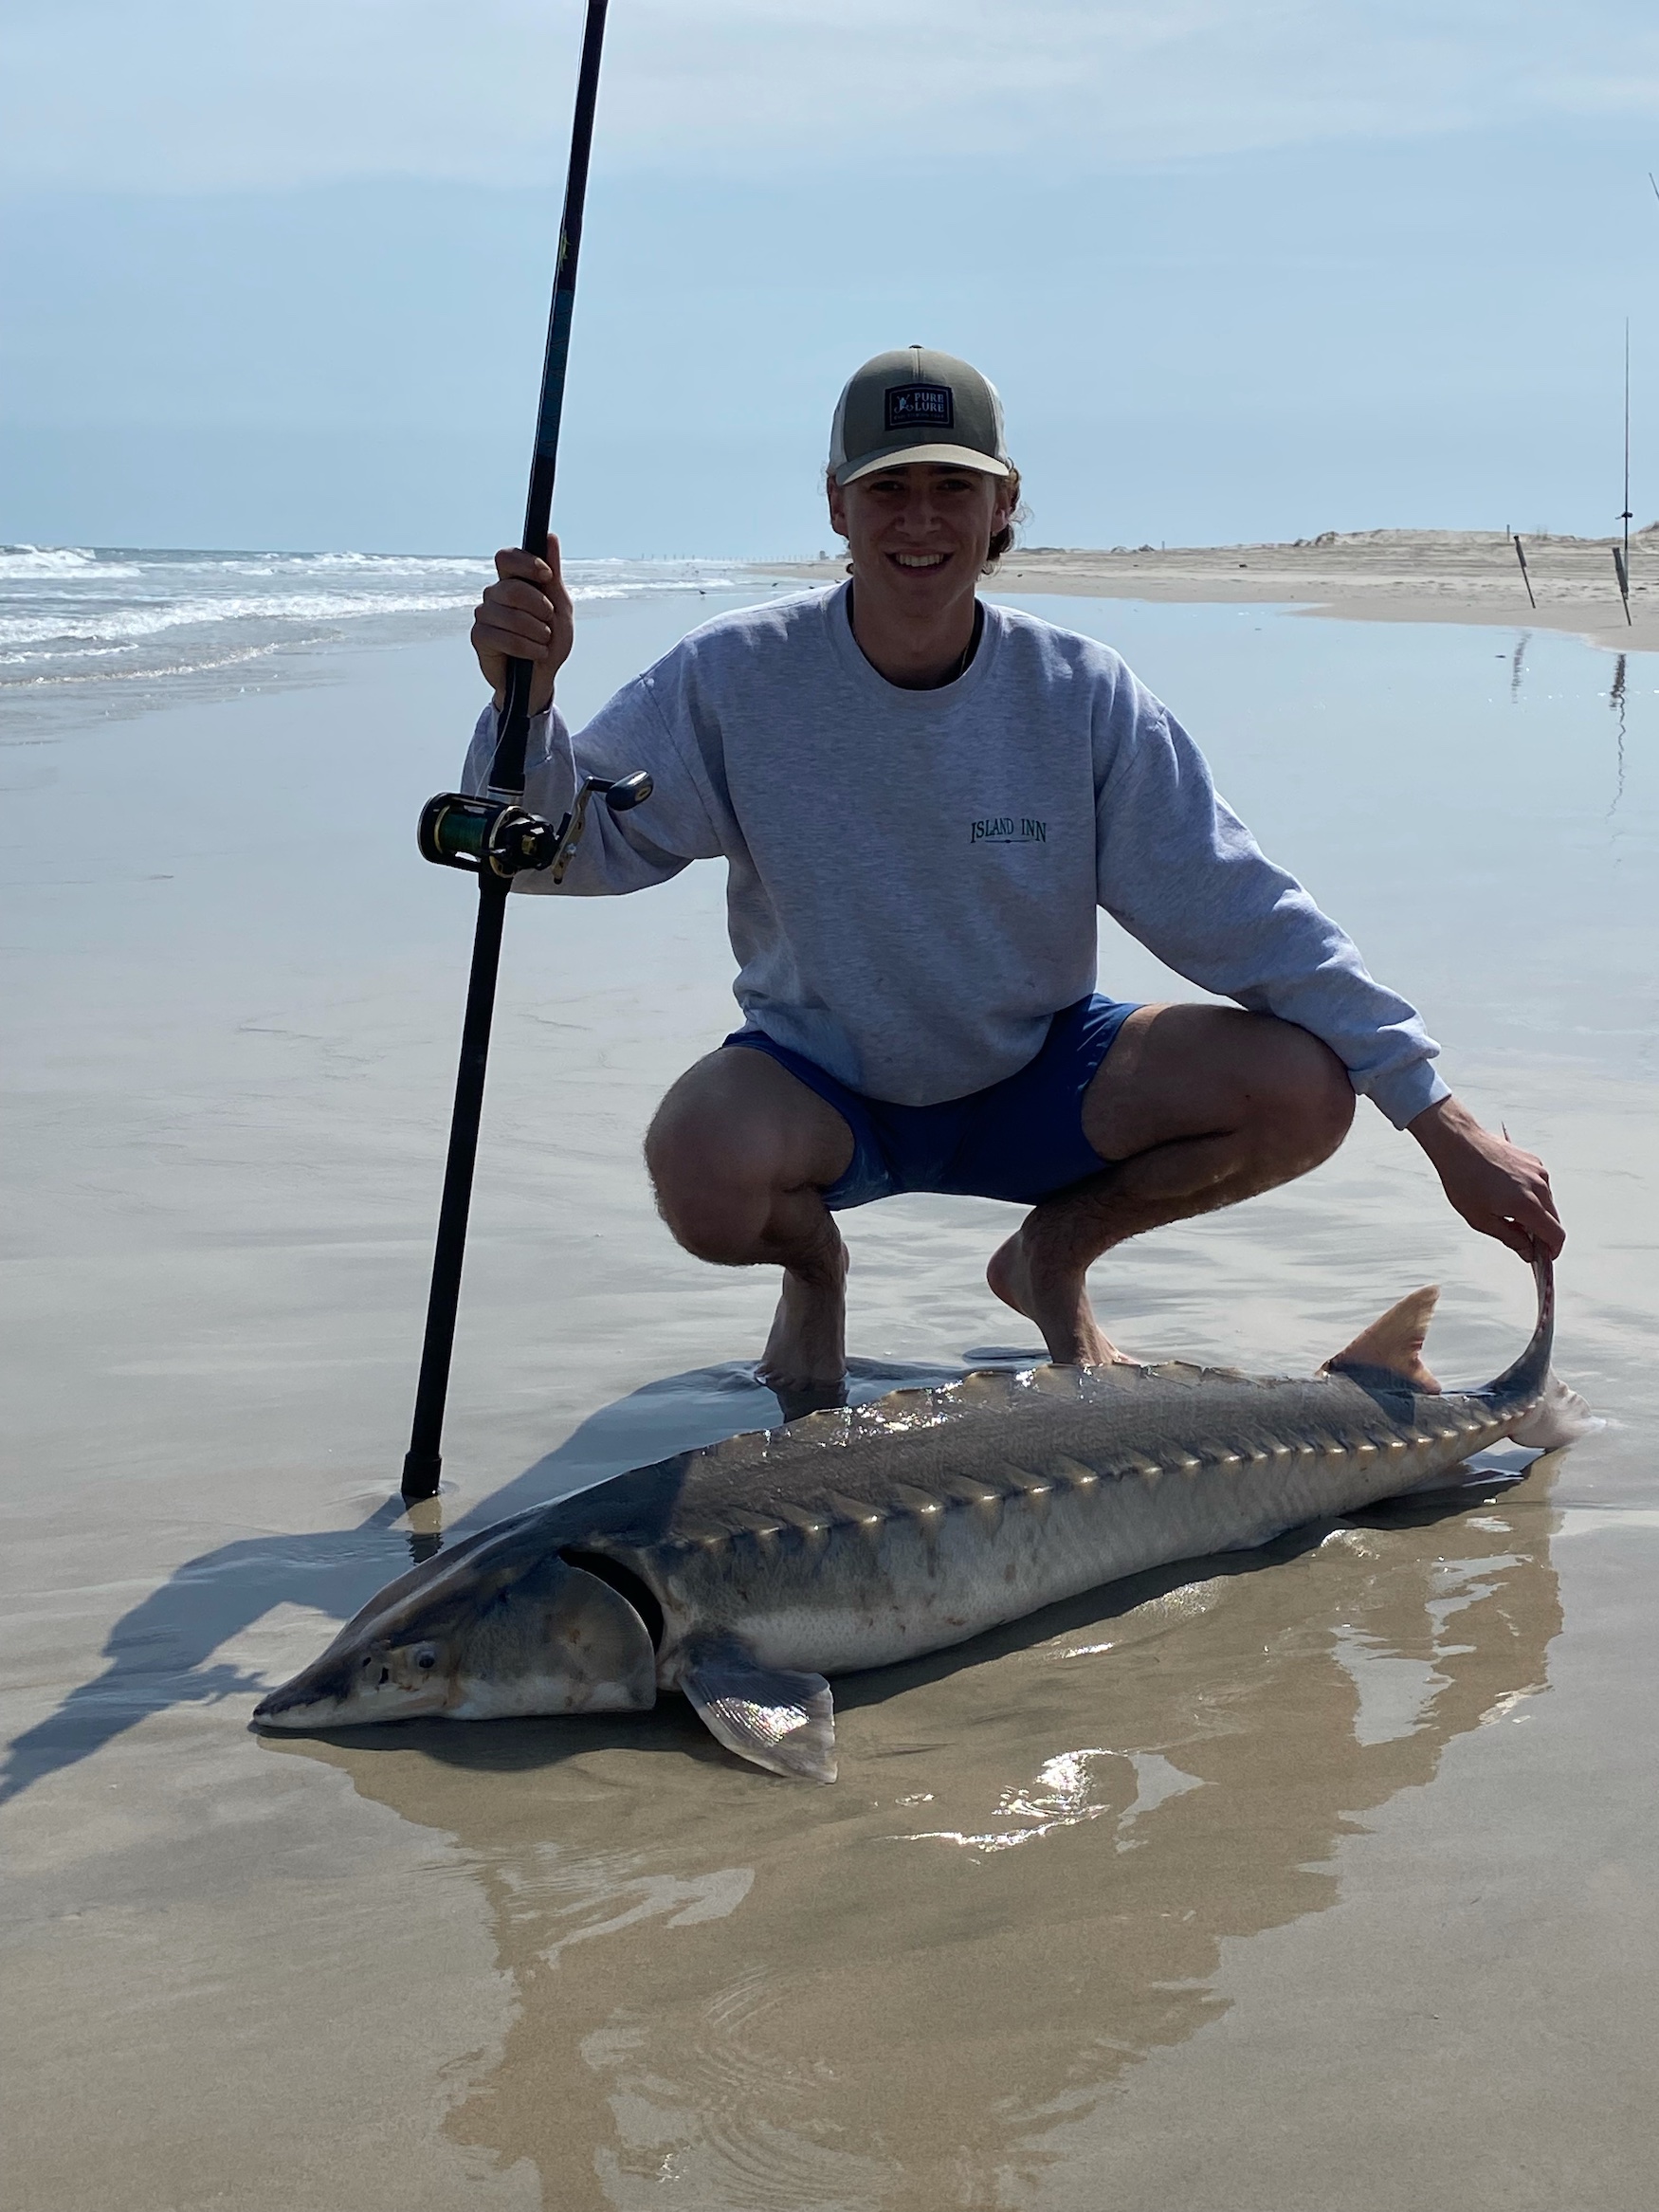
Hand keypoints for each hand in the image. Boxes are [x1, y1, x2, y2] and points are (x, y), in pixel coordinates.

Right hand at [470, 535, 572, 713]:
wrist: (541, 679)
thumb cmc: (549, 642)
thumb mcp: (560, 607)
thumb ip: (553, 575)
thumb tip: (550, 538)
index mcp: (513, 582)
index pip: (507, 558)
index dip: (526, 563)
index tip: (547, 576)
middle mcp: (495, 595)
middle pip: (510, 587)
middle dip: (538, 606)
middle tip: (548, 621)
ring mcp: (485, 615)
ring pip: (508, 614)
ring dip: (535, 631)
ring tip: (543, 642)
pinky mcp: (479, 637)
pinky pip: (501, 637)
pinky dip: (524, 647)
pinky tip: (533, 654)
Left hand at [1409, 1094, 1563, 1259]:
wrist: (1458, 1143)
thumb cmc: (1464, 1180)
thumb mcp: (1481, 1219)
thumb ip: (1510, 1239)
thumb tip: (1528, 1252)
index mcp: (1528, 1204)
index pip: (1556, 1235)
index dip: (1552, 1251)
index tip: (1544, 1258)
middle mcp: (1539, 1186)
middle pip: (1553, 1220)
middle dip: (1542, 1233)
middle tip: (1522, 1240)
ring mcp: (1538, 1171)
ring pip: (1547, 1202)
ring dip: (1536, 1213)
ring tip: (1507, 1214)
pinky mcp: (1534, 1161)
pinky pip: (1541, 1186)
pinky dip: (1531, 1195)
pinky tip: (1507, 1194)